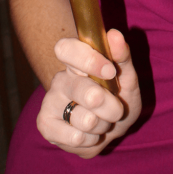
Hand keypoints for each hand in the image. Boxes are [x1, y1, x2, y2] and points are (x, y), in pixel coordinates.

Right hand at [36, 29, 141, 156]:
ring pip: (84, 118)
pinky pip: (75, 138)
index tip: (110, 71)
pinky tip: (90, 135)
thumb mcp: (127, 79)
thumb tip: (114, 34)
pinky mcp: (45, 125)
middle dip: (109, 105)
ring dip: (103, 125)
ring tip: (102, 122)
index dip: (88, 59)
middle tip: (116, 109)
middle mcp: (60, 79)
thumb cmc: (118, 99)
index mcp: (77, 63)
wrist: (110, 130)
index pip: (65, 48)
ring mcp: (50, 102)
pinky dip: (91, 140)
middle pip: (81, 89)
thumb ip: (122, 57)